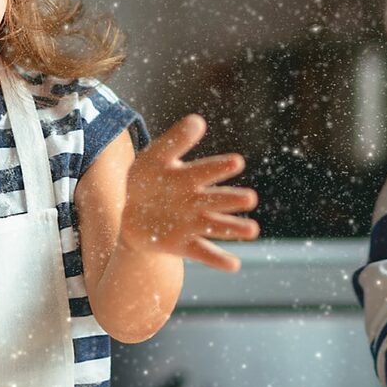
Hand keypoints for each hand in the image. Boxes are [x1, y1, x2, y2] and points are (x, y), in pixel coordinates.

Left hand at [121, 114, 259, 271]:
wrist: (134, 213)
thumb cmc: (149, 180)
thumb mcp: (154, 157)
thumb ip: (174, 141)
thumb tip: (198, 120)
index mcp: (190, 176)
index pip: (206, 170)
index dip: (219, 167)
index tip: (237, 162)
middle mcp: (197, 200)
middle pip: (216, 199)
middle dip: (231, 199)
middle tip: (250, 198)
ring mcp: (193, 224)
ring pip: (216, 226)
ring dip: (234, 228)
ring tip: (252, 230)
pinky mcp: (185, 245)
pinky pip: (203, 253)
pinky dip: (218, 260)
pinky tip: (233, 265)